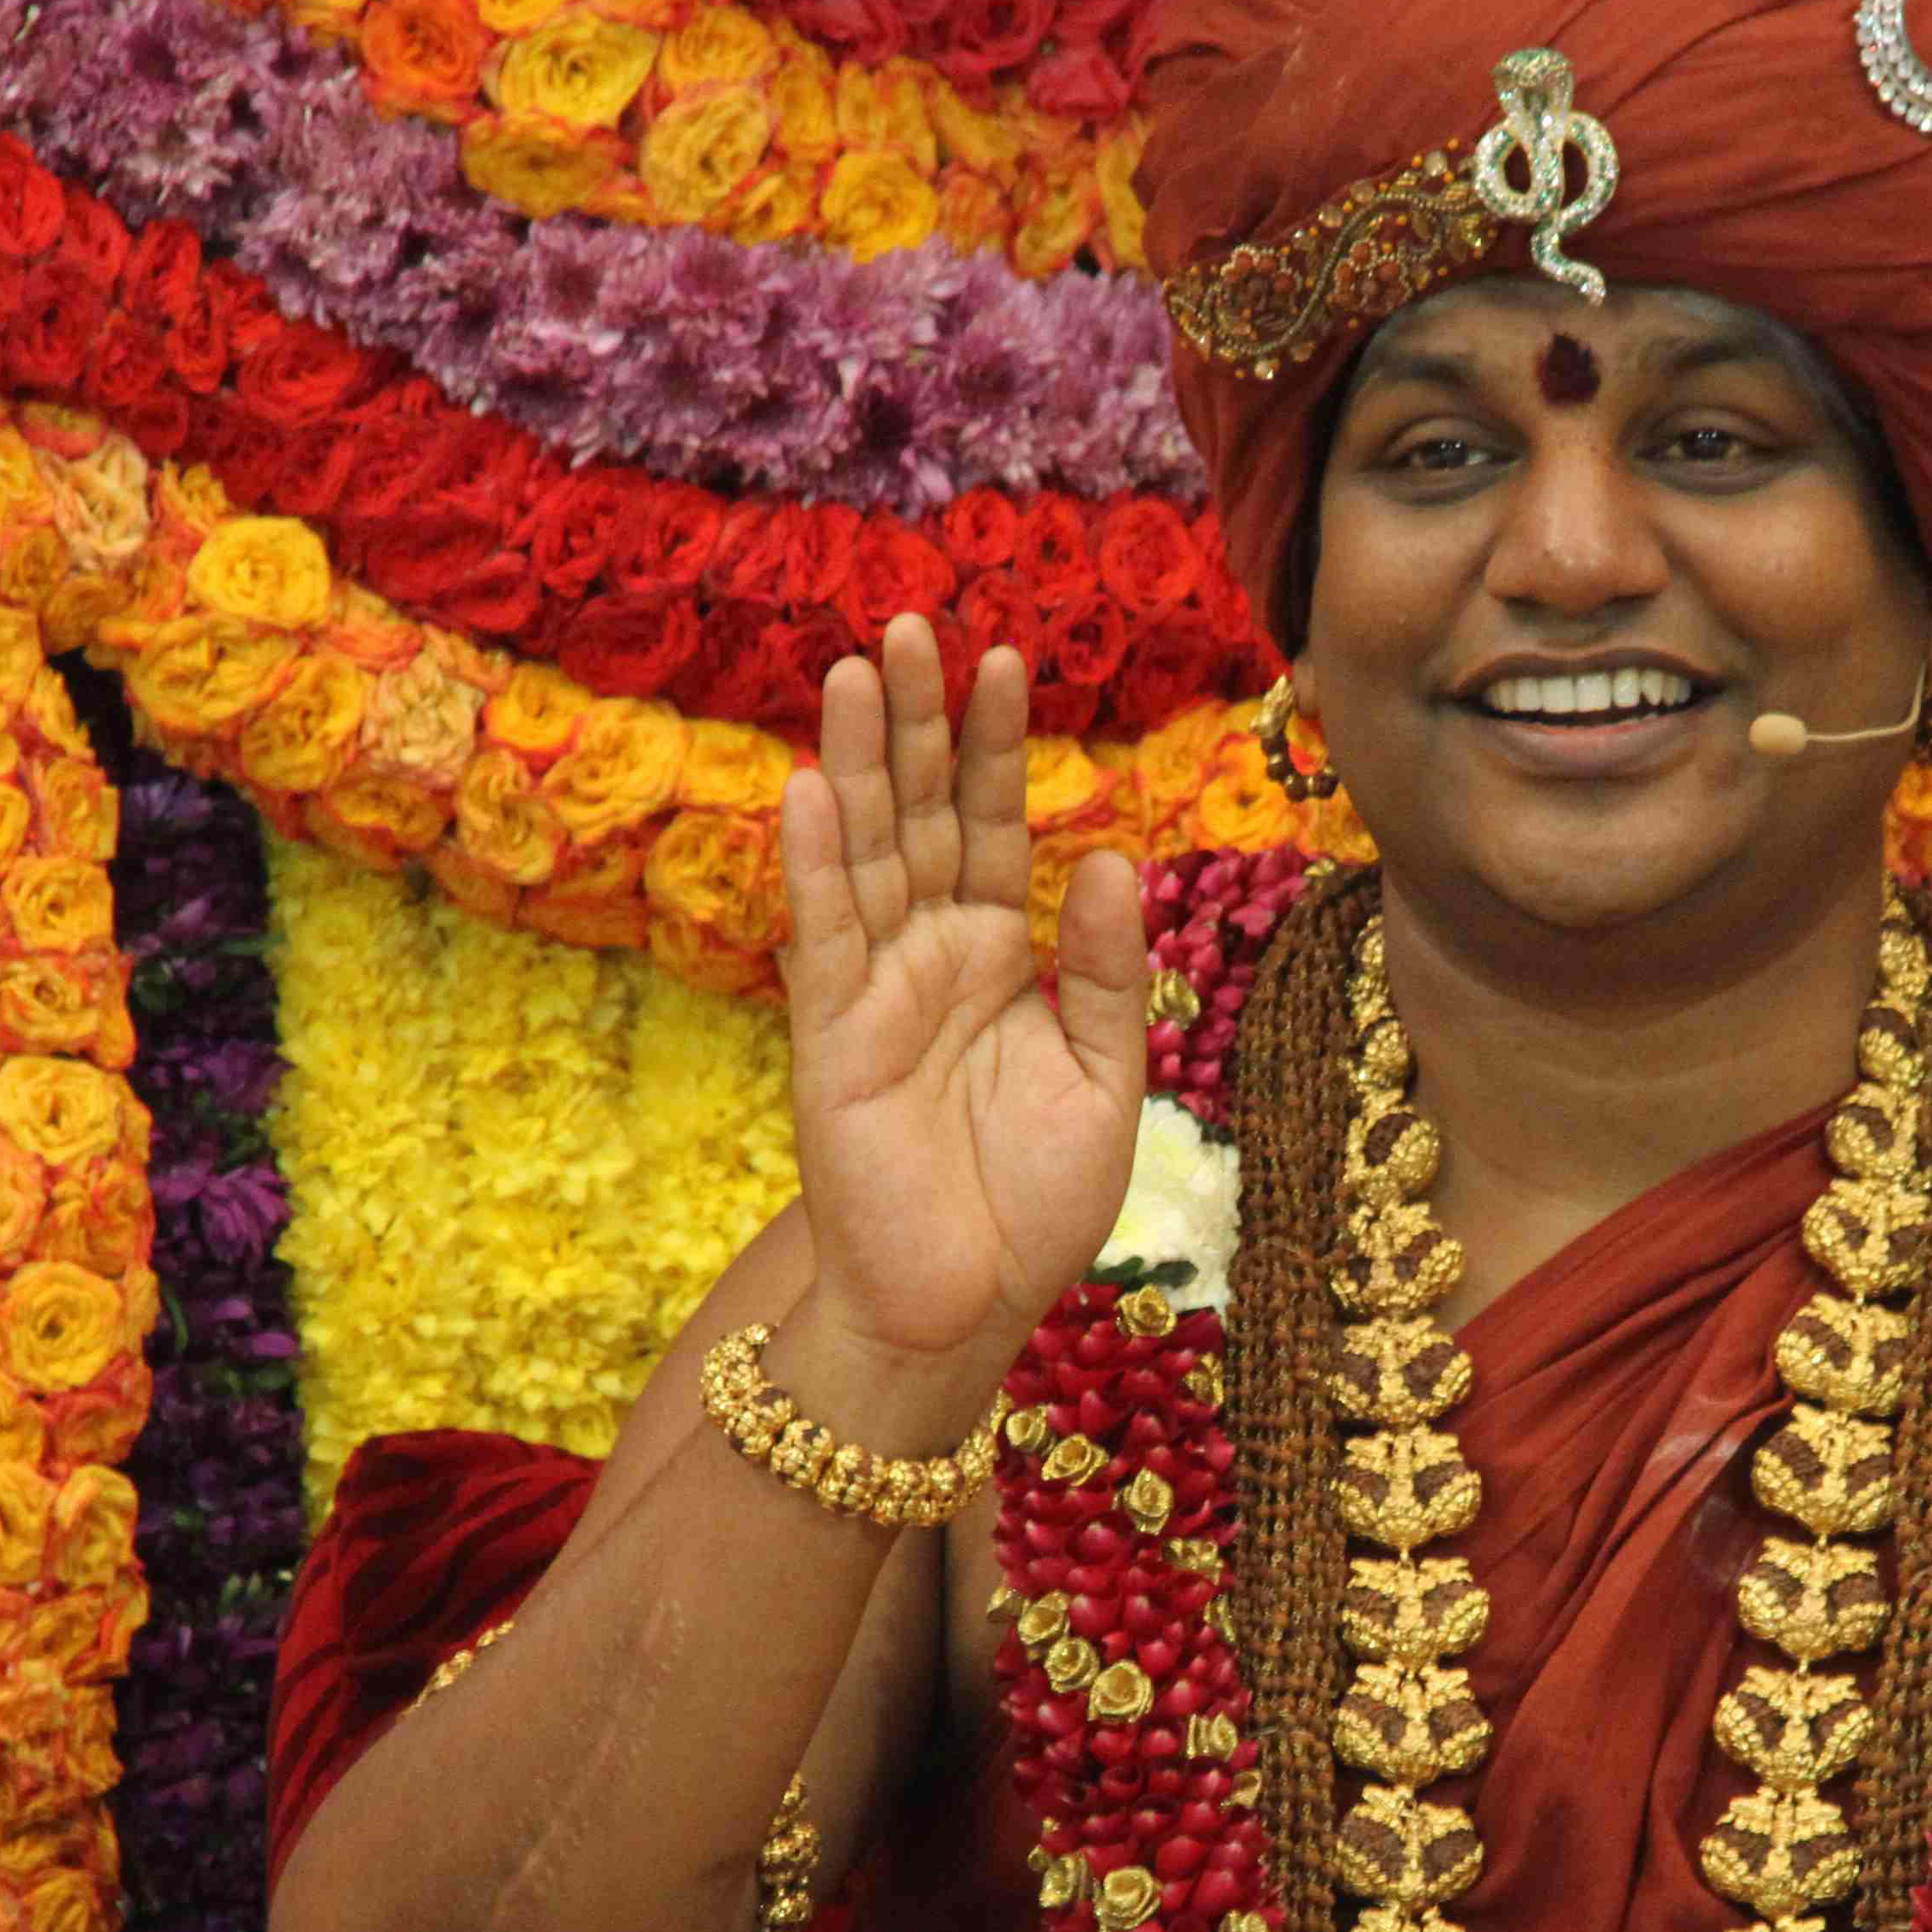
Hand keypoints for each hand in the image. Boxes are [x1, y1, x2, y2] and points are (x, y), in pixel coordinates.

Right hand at [784, 612, 1146, 1368]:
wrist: (967, 1307)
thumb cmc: (1033, 1205)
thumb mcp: (1107, 1076)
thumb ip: (1111, 970)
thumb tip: (1120, 855)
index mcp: (998, 957)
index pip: (997, 827)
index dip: (1000, 747)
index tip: (1010, 659)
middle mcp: (930, 956)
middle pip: (922, 816)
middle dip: (920, 723)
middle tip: (913, 624)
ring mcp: (874, 989)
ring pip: (866, 852)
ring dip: (861, 762)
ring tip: (860, 669)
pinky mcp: (832, 1036)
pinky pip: (824, 935)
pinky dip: (816, 862)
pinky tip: (811, 785)